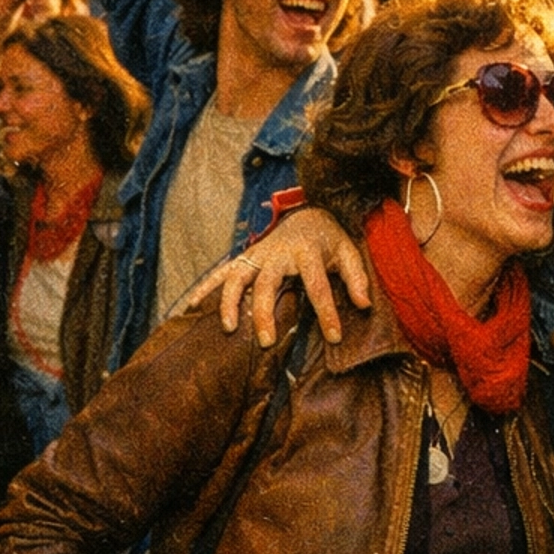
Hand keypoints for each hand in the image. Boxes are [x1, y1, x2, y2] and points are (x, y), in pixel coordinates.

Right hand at [216, 208, 368, 344]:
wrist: (306, 213)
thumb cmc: (329, 240)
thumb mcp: (349, 252)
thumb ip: (357, 278)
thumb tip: (364, 305)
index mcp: (308, 253)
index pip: (318, 286)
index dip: (327, 312)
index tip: (334, 337)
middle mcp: (278, 253)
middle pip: (268, 283)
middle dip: (265, 312)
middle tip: (267, 341)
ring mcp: (257, 255)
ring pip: (238, 276)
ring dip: (230, 302)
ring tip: (229, 328)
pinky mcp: (245, 258)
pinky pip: (220, 273)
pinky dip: (204, 288)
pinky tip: (189, 308)